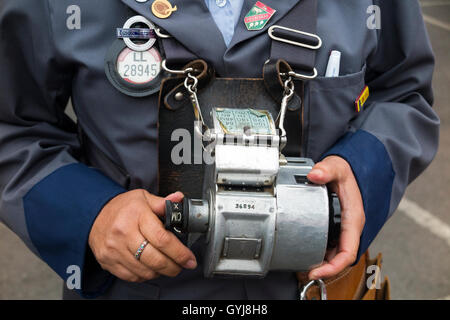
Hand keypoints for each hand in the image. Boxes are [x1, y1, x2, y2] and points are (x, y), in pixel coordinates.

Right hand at [88, 189, 196, 281]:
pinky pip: (132, 276)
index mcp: (136, 215)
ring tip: (168, 266)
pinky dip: (146, 275)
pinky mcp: (108, 261)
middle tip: (182, 265)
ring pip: (145, 271)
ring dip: (161, 272)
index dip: (180, 253)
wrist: (94, 214)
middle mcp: (124, 233)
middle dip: (174, 266)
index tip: (189, 259)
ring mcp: (114, 249)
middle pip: (155, 259)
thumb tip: (179, 199)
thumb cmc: (122, 207)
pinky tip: (151, 268)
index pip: (162, 239)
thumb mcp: (142, 198)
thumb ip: (162, 202)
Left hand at [302, 155, 364, 279]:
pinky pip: (330, 246)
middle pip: (340, 258)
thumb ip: (326, 170)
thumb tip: (315, 175)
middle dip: (325, 269)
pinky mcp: (336, 228)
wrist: (345, 170)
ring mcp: (343, 229)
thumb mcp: (336, 168)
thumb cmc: (345, 172)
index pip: (348, 251)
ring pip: (335, 254)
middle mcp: (349, 228)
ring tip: (303, 267)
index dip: (333, 266)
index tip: (317, 271)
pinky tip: (306, 253)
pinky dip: (320, 253)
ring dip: (322, 263)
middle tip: (305, 272)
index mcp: (353, 218)